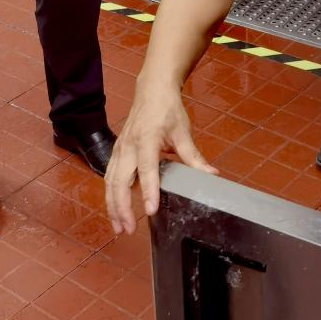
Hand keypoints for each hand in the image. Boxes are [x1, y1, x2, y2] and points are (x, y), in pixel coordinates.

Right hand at [105, 86, 217, 235]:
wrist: (151, 90)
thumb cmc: (167, 109)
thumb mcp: (183, 131)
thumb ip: (194, 156)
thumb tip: (211, 175)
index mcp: (147, 138)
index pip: (147, 169)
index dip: (148, 191)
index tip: (150, 211)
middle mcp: (129, 145)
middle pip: (119, 181)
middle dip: (122, 207)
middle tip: (128, 229)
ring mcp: (120, 148)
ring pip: (110, 182)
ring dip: (113, 206)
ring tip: (119, 227)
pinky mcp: (116, 152)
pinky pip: (110, 176)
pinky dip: (111, 195)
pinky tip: (116, 210)